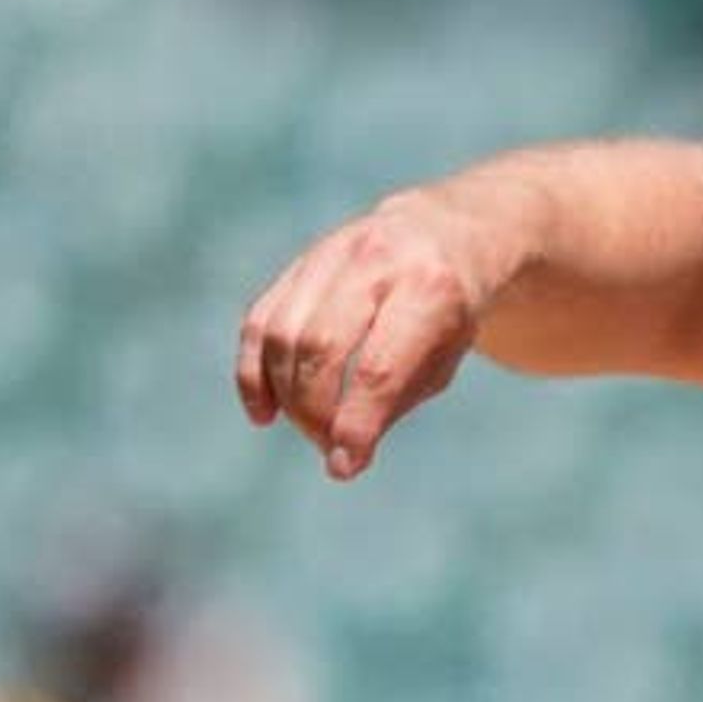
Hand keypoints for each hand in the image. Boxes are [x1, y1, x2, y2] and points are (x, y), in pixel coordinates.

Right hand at [234, 190, 513, 478]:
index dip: (355, 422)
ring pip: (282, 333)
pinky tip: (265, 413)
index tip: (343, 467)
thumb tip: (343, 456)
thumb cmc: (449, 312)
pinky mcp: (299, 264)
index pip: (379, 366)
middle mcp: (376, 262)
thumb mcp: (446, 356)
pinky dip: (253, 373)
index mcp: (429, 288)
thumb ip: (397, 398)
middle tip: (326, 445)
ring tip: (310, 429)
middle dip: (315, 411)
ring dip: (285, 396)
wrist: (443, 234)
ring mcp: (330, 255)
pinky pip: (260, 321)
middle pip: (321, 347)